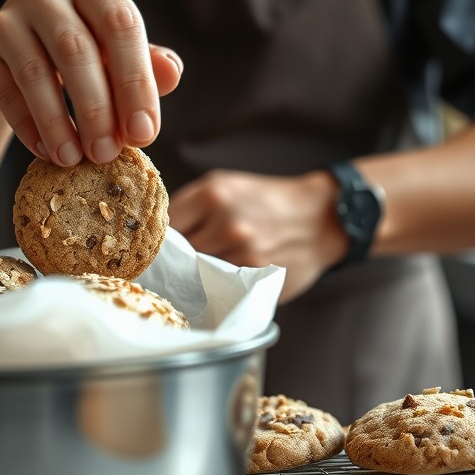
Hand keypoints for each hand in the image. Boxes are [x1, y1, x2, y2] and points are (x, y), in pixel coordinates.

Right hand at [0, 0, 182, 165]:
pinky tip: (48, 153)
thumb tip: (172, 74)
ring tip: (75, 160)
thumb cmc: (77, 56)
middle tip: (108, 154)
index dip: (136, 82)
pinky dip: (30, 128)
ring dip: (59, 123)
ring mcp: (6, 16)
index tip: (144, 133)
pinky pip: (7, 93)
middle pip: (77, 50)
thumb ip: (146, 64)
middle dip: (97, 110)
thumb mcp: (116, 55)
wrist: (8, 61)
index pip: (121, 25)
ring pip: (37, 73)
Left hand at [169, 170, 348, 302]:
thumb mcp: (226, 186)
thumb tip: (154, 235)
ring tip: (202, 271)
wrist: (321, 217)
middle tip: (176, 264)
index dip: (158, 241)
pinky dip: (217, 288)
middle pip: (178, 255)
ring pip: (197, 275)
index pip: (165, 227)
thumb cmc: (266, 201)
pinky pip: (221, 288)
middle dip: (175, 261)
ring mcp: (243, 253)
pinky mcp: (257, 278)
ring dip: (195, 277)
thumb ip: (190, 207)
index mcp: (213, 194)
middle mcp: (227, 223)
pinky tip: (221, 282)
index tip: (155, 249)